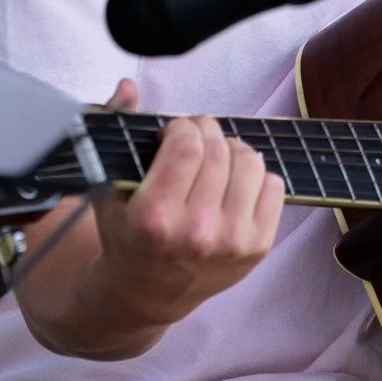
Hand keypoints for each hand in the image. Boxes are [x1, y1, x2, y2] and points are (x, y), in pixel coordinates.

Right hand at [87, 77, 285, 329]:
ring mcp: (232, 242)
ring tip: (214, 160)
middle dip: (206, 133)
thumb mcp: (107, 188)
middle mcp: (197, 233)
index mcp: (154, 219)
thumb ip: (116, 131)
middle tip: (193, 141)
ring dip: (232, 150)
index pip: (186, 146)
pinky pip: (274, 185)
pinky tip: (231, 185)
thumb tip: (128, 86)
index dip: (182, 127)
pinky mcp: (258, 247)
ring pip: (251, 161)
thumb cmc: (126, 235)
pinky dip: (256, 175)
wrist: (148, 294)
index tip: (173, 133)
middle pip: (219, 150)